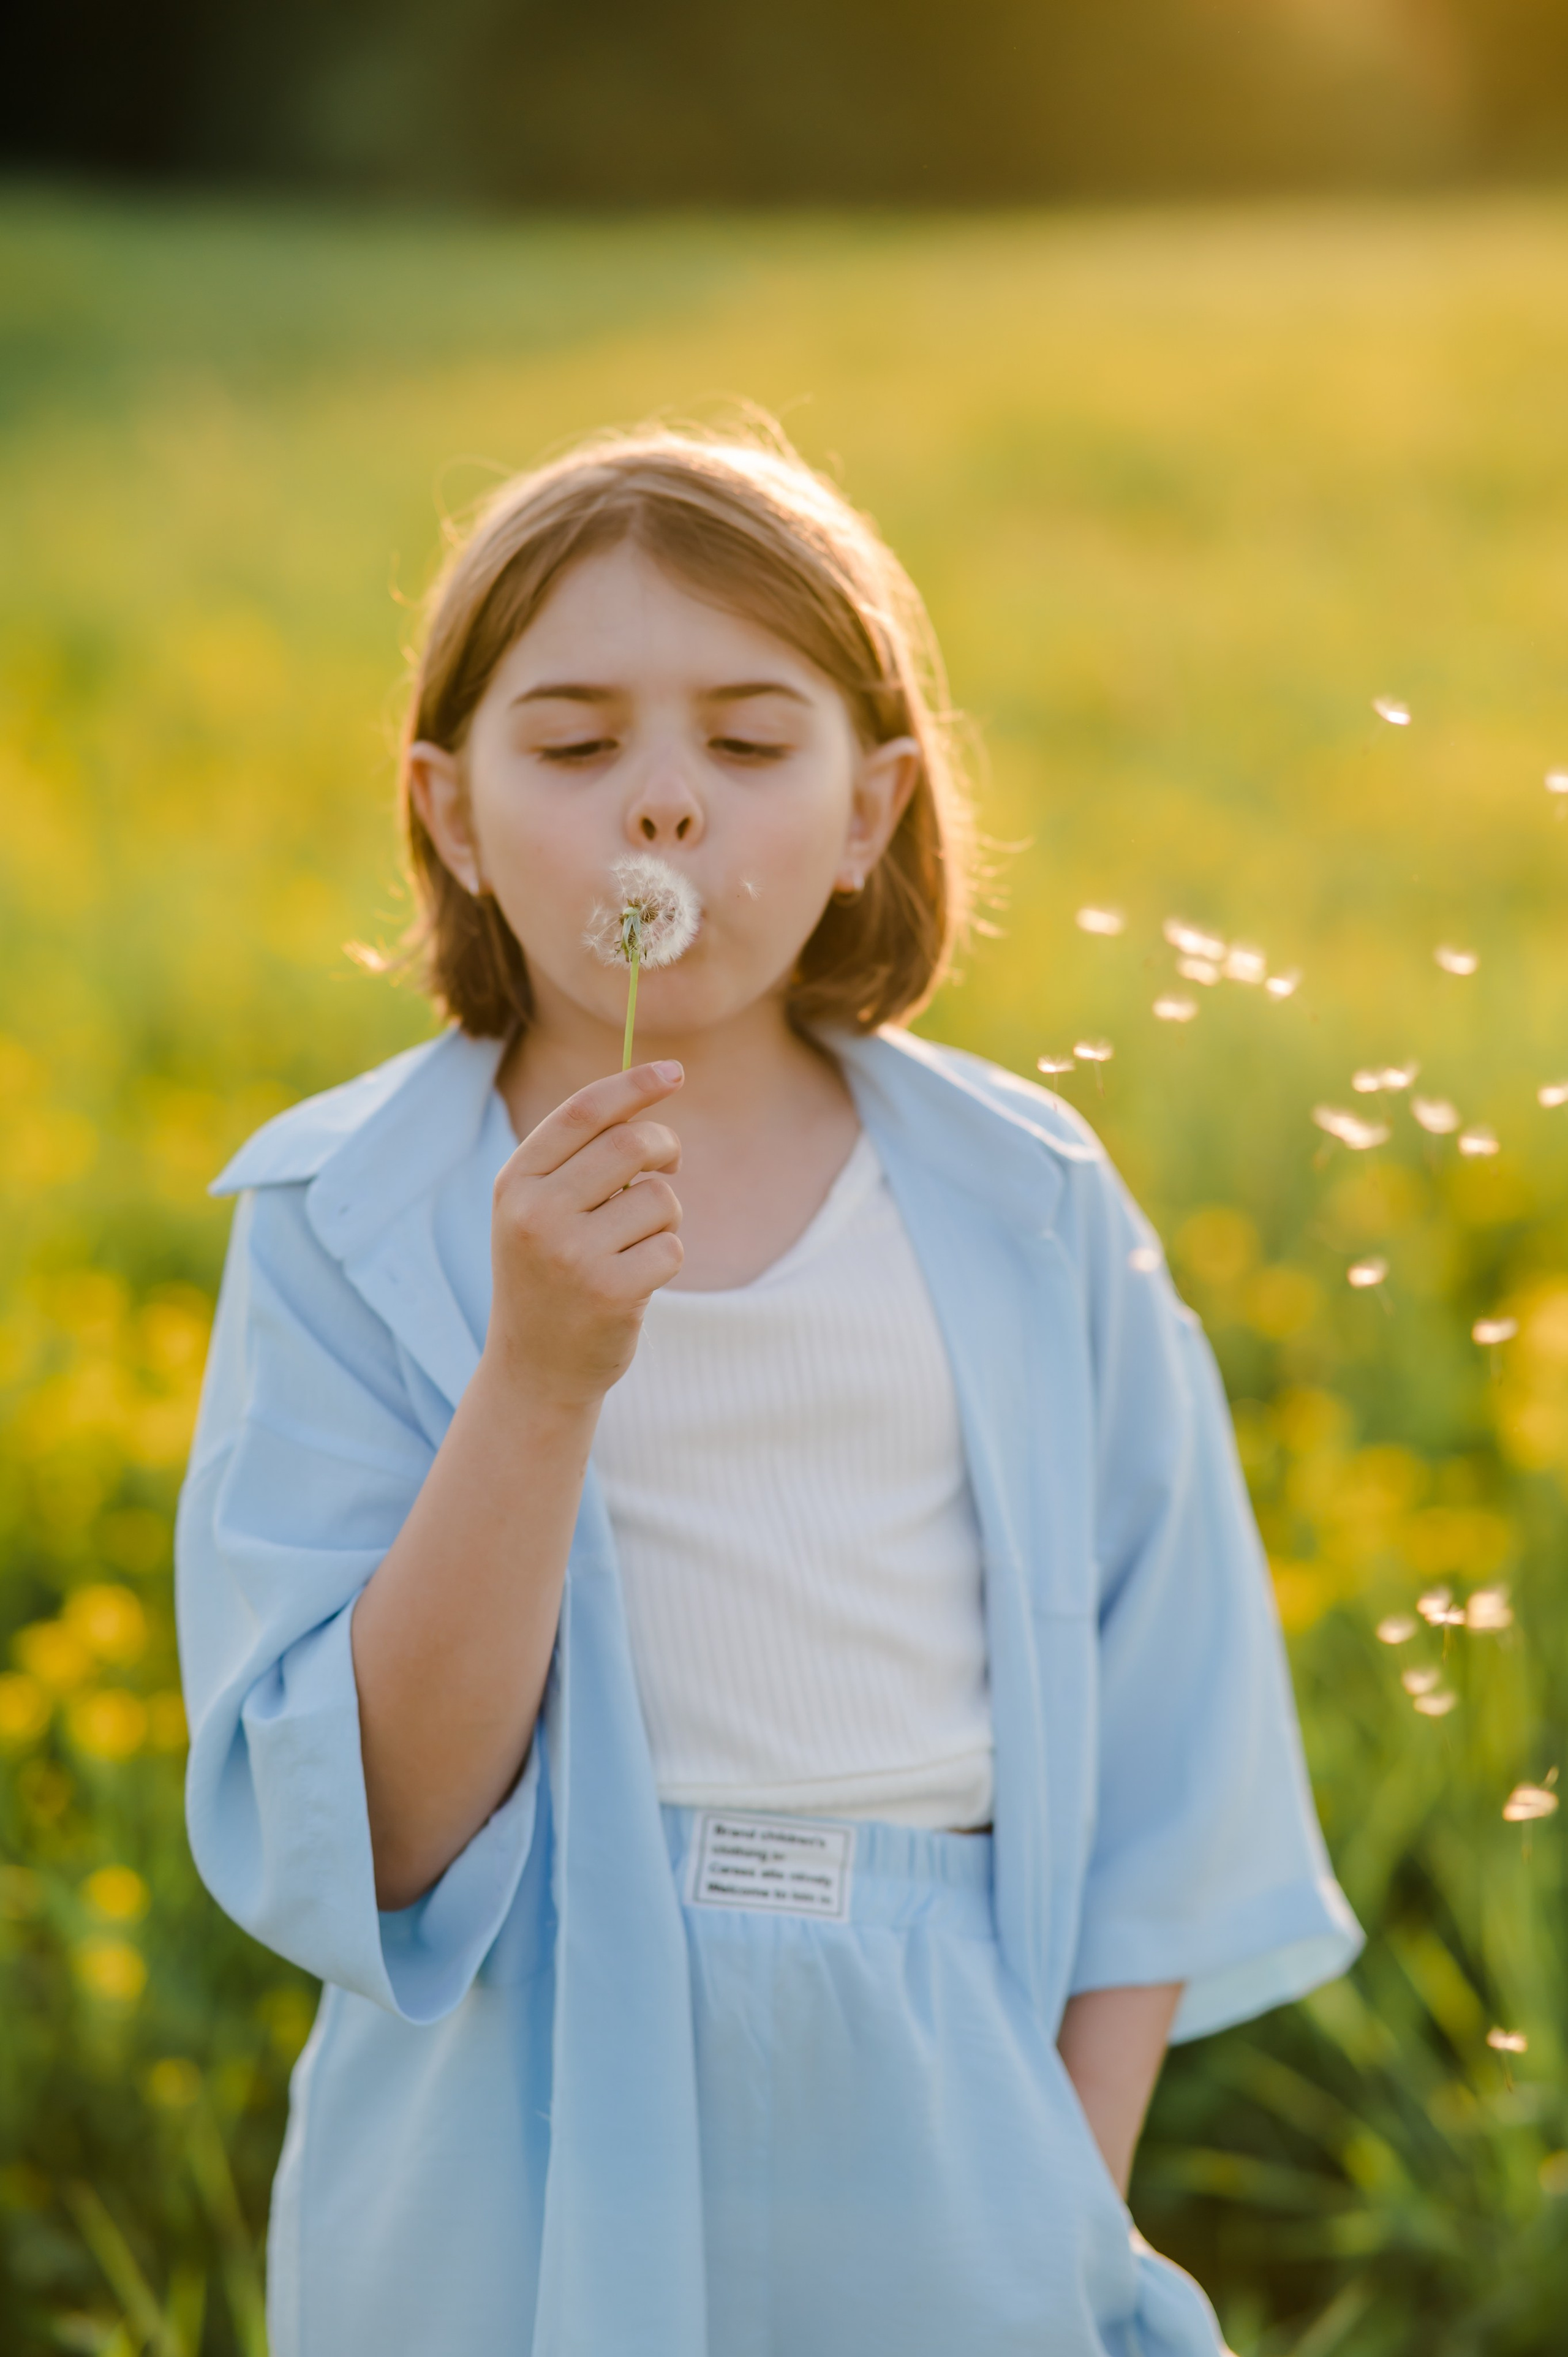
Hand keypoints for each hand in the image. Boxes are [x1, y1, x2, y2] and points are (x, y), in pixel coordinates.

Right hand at [484, 1060, 684, 1409]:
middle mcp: (536, 1213)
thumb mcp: (541, 1212)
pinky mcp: (610, 1291)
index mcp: (516, 1183)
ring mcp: (572, 1254)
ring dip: (665, 1217)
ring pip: (659, 1199)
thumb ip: (578, 1160)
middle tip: (669, 1167)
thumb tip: (646, 1104)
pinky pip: (672, 1247)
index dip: (634, 1085)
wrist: (536, 1369)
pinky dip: (667, 1259)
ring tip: (634, 1245)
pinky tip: (637, 1282)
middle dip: (665, 1148)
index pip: (584, 1112)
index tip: (675, 1072)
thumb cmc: (552, 1276)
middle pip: (631, 1145)